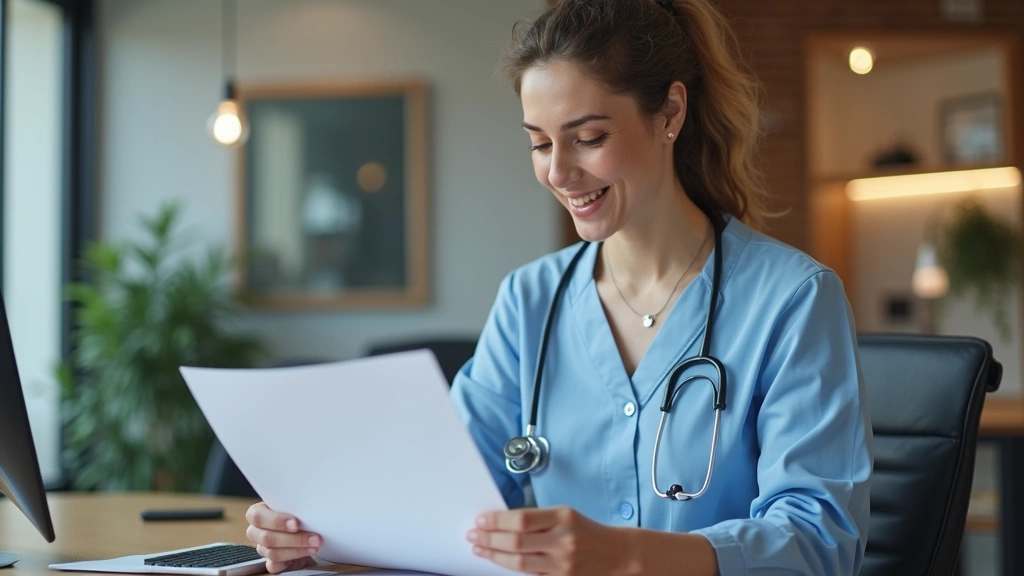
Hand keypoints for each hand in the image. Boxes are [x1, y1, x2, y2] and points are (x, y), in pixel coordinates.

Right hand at [245, 502, 320, 573]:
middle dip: (293, 539)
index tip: (296, 523)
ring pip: (273, 553)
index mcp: (258, 513)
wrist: (306, 530)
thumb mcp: (296, 506)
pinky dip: (292, 560)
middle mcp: (256, 531)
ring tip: (314, 545)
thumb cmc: (298, 514)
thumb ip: (296, 506)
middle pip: (266, 537)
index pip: (257, 516)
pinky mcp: (271, 562)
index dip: (276, 521)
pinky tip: (306, 554)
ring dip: (297, 550)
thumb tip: (310, 507)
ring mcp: (263, 548)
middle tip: (314, 538)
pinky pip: (275, 566)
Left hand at [466, 506, 632, 574]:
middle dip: (490, 539)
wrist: (617, 555)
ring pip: (520, 563)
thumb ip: (536, 519)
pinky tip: (499, 562)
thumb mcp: (564, 515)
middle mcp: (563, 540)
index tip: (480, 520)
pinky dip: (511, 569)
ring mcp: (563, 564)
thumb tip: (500, 523)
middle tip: (473, 535)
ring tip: (480, 549)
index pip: (521, 519)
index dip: (496, 520)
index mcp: (563, 517)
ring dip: (495, 556)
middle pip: (517, 542)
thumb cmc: (585, 530)